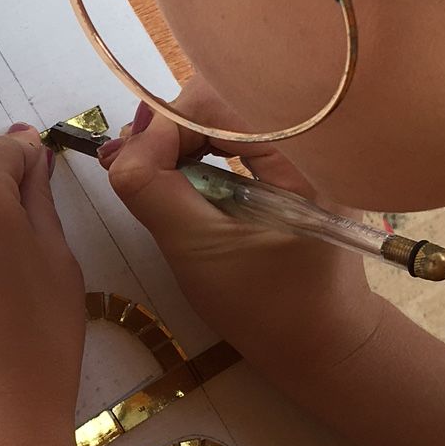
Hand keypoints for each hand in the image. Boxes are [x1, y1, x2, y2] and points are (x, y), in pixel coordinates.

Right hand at [102, 80, 382, 385]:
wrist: (322, 344)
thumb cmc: (267, 305)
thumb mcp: (198, 249)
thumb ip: (153, 190)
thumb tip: (122, 146)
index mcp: (304, 150)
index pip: (217, 102)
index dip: (166, 125)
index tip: (128, 165)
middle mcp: (310, 135)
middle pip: (219, 101)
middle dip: (168, 130)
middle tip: (124, 165)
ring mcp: (302, 149)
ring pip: (223, 117)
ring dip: (178, 141)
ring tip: (140, 172)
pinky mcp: (291, 164)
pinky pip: (235, 139)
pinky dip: (198, 153)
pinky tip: (172, 176)